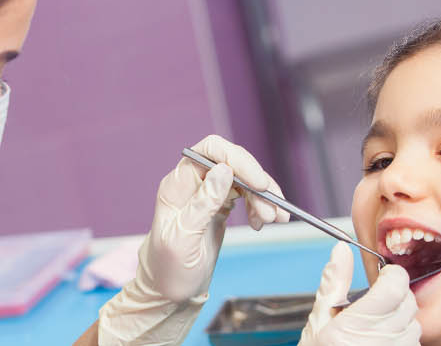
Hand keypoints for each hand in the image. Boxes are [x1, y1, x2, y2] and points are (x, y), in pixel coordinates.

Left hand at [96, 135, 288, 344]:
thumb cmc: (168, 268)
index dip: (237, 159)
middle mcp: (193, 182)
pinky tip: (262, 222)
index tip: (259, 182)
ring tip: (272, 220)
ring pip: (242, 179)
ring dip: (262, 197)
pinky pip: (245, 195)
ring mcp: (207, 192)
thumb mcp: (184, 239)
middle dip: (256, 184)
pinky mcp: (219, 205)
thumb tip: (224, 170)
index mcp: (178, 184)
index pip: (210, 151)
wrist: (168, 290)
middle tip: (271, 210)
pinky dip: (259, 205)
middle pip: (232, 163)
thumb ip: (203, 203)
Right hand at [299, 242, 421, 345]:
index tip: (383, 278)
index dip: (392, 276)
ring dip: (400, 321)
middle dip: (395, 298)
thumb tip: (342, 252)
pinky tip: (381, 344)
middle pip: (408, 301)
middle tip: (376, 305)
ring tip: (376, 330)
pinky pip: (413, 343)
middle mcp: (381, 339)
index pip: (396, 285)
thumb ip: (334, 283)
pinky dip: (401, 339)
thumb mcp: (320, 320)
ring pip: (414, 323)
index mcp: (357, 323)